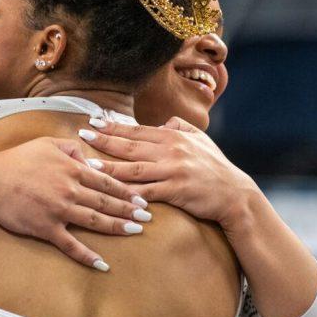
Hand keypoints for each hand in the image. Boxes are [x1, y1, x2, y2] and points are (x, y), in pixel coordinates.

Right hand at [0, 137, 151, 270]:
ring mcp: (60, 211)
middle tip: (148, 218)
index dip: (127, 191)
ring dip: (117, 228)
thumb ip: (71, 148)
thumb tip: (89, 156)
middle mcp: (71, 190)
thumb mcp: (47, 143)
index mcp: (72, 170)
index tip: (142, 198)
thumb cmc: (18, 160)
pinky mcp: (47, 229)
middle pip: (107, 202)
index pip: (107, 182)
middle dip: (130, 211)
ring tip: (135, 232)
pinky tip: (102, 264)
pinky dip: (87, 256)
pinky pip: (70, 245)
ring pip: (95, 221)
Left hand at [76, 117, 259, 230]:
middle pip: (130, 146)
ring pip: (133, 169)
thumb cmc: (215, 167)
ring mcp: (173, 171)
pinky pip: (146, 192)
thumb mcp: (201, 139)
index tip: (94, 122)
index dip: (113, 126)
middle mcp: (171, 150)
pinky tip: (111, 192)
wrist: (234, 194)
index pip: (137, 130)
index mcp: (173, 136)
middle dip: (104, 140)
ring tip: (87, 163)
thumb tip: (163, 123)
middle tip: (82, 135)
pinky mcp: (175, 190)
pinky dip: (127, 192)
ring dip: (108, 166)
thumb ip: (180, 128)